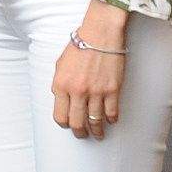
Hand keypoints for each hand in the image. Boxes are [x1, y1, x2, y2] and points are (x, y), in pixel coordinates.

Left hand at [53, 0, 128, 140]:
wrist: (99, 35)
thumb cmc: (79, 47)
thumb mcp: (59, 65)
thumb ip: (59, 84)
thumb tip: (61, 99)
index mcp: (60, 85)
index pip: (59, 115)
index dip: (63, 123)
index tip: (67, 125)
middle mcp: (77, 92)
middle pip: (77, 122)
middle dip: (79, 132)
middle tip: (82, 135)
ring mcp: (95, 92)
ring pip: (95, 121)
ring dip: (96, 131)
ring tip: (98, 134)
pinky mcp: (112, 90)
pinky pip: (112, 112)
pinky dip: (111, 119)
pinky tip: (111, 121)